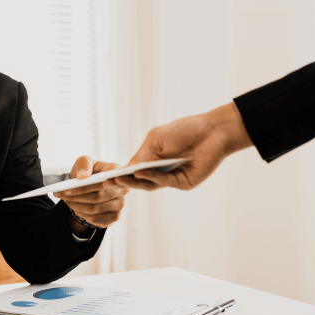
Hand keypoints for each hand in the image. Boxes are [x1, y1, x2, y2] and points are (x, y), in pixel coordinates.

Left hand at [54, 156, 129, 229]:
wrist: (90, 185)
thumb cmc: (89, 171)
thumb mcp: (84, 162)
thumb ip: (84, 164)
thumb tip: (83, 177)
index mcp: (117, 172)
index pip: (104, 180)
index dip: (89, 185)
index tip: (73, 186)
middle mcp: (123, 189)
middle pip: (98, 196)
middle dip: (77, 196)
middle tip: (62, 194)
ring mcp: (120, 204)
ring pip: (95, 209)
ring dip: (76, 205)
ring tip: (65, 200)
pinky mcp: (115, 216)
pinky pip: (96, 219)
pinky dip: (81, 214)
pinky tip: (74, 207)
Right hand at [116, 103, 252, 190]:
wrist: (211, 130)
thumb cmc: (184, 130)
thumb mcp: (156, 139)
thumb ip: (141, 155)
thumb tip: (125, 169)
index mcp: (152, 160)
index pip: (132, 170)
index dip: (118, 174)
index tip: (103, 176)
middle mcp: (160, 171)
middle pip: (138, 179)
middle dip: (122, 181)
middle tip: (107, 183)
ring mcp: (171, 178)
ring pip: (149, 184)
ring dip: (134, 181)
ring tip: (119, 180)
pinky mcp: (183, 183)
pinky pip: (164, 182)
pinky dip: (151, 178)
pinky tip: (140, 172)